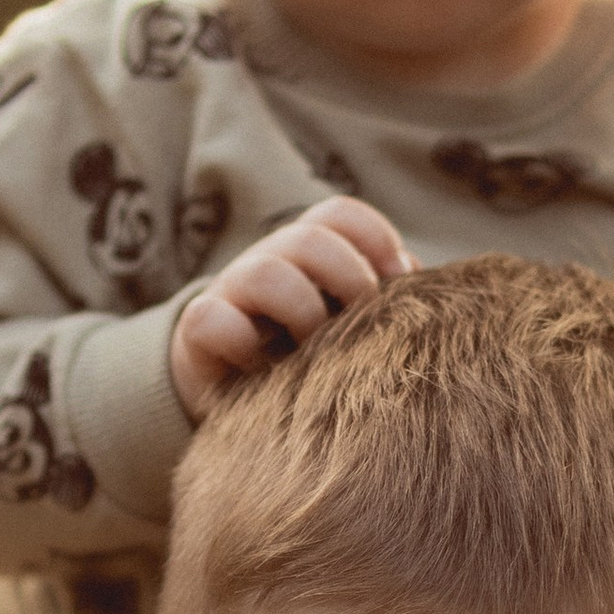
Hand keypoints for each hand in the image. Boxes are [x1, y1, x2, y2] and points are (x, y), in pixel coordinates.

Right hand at [169, 197, 414, 415]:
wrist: (234, 399)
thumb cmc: (304, 356)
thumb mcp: (347, 324)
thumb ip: (379, 298)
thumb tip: (415, 276)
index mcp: (307, 252)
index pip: (340, 214)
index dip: (375, 237)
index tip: (399, 279)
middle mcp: (268, 261)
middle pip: (308, 238)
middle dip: (348, 277)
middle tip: (362, 319)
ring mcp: (230, 291)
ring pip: (265, 272)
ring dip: (302, 311)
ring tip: (312, 351)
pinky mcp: (198, 330)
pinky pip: (211, 319)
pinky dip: (239, 340)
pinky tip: (259, 369)